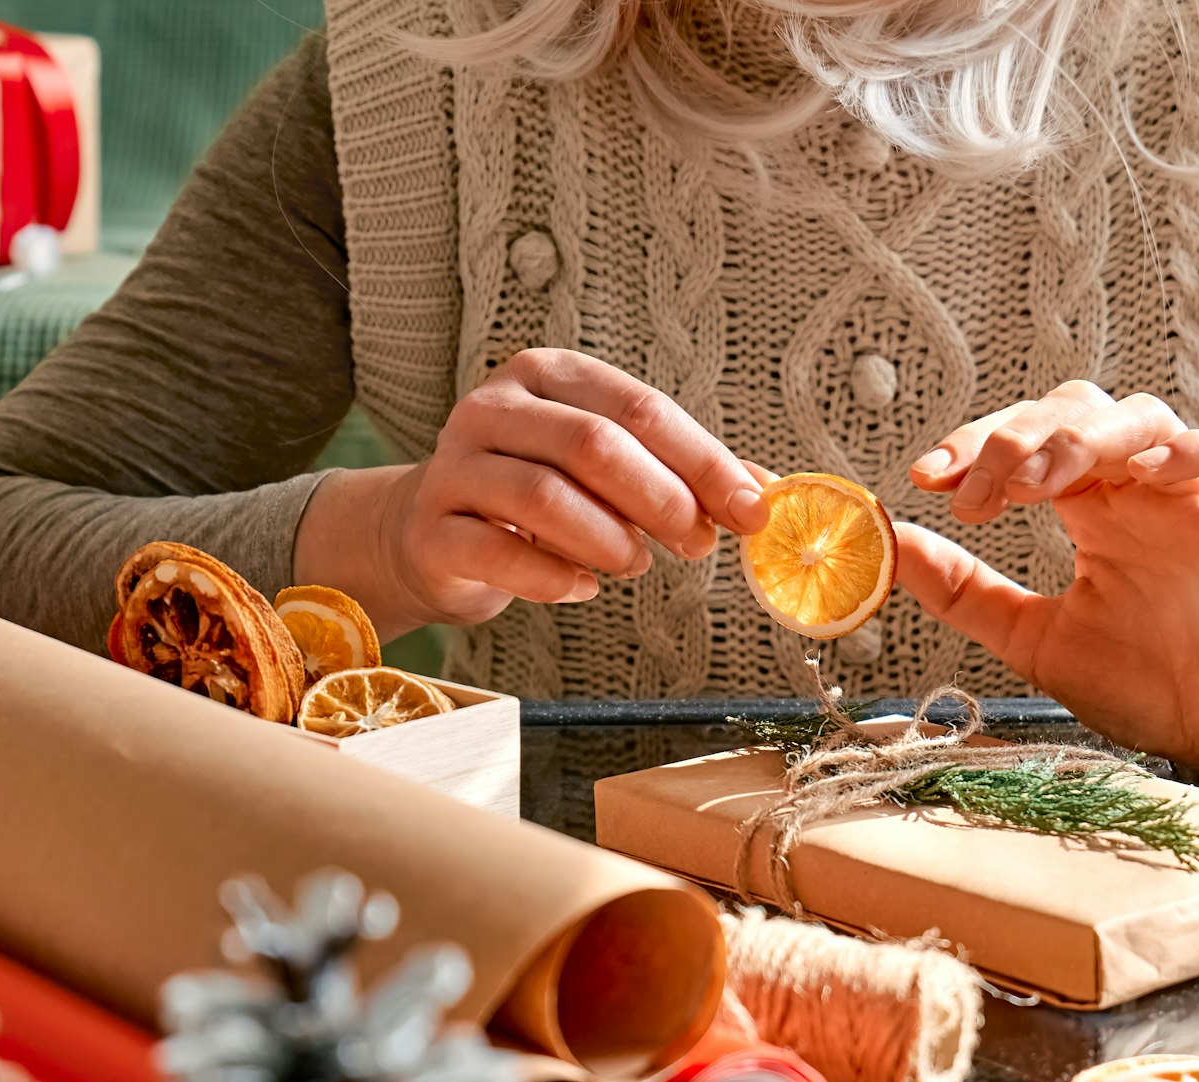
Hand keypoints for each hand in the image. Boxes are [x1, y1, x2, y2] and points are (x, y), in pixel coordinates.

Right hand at [296, 349, 767, 634]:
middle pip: (592, 445)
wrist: (432, 534)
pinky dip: (554, 578)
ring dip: (608, 541)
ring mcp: (454, 467)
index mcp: (549, 376)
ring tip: (635, 564)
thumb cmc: (537, 496)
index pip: (640, 409)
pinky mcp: (432, 530)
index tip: (752, 510)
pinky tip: (583, 588)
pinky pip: (499, 554)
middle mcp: (494, 408)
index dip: (704, 462)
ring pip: (543, 497)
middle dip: (660, 500)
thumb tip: (766, 493)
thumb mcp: (609, 471)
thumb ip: (682, 474)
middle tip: (697, 543)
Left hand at [897, 382, 1198, 803]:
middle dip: (1015, 437)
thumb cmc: (1141, 683)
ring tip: (1033, 486)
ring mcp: (1193, 500)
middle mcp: (1138, 491)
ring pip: (1143, 418)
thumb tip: (892, 544)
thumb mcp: (1032, 639)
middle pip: (1076, 412)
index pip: (1028, 441)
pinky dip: (1188, 450)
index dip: (975, 445)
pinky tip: (1144, 472)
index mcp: (1089, 509)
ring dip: (1080, 438)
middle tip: (973, 491)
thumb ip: (965, 591)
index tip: (926, 478)